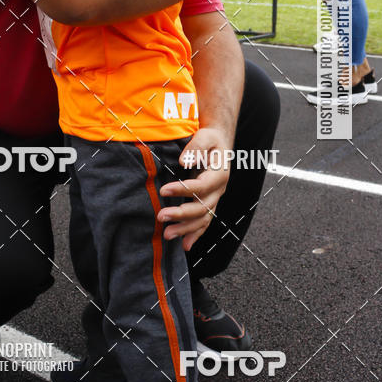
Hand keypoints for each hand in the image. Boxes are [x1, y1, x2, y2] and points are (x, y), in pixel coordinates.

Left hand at [158, 127, 231, 250]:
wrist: (220, 143)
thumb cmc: (211, 139)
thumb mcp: (205, 136)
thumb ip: (195, 149)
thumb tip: (183, 162)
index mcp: (219, 175)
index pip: (201, 187)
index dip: (182, 190)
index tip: (164, 190)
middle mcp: (219, 190)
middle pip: (202, 208)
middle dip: (181, 214)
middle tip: (161, 216)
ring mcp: (215, 198)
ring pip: (203, 219)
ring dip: (186, 229)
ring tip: (167, 235)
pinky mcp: (210, 203)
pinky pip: (204, 222)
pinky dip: (195, 234)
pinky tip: (185, 245)